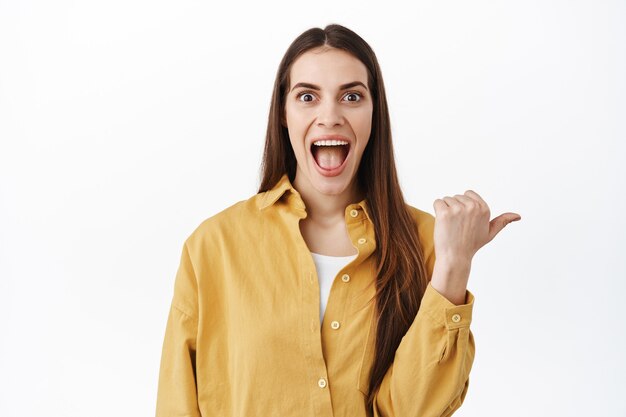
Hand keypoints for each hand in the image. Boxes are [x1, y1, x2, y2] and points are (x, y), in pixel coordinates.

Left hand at [429, 190, 520, 304]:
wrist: (455, 257)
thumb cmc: (471, 245)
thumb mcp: (490, 232)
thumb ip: (503, 221)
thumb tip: (518, 216)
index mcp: (484, 208)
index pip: (468, 193)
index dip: (463, 206)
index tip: (465, 220)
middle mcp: (473, 207)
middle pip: (456, 197)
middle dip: (454, 208)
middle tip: (457, 226)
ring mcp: (458, 209)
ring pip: (446, 199)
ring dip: (445, 210)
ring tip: (451, 226)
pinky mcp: (445, 212)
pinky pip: (437, 202)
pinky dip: (437, 211)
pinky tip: (442, 223)